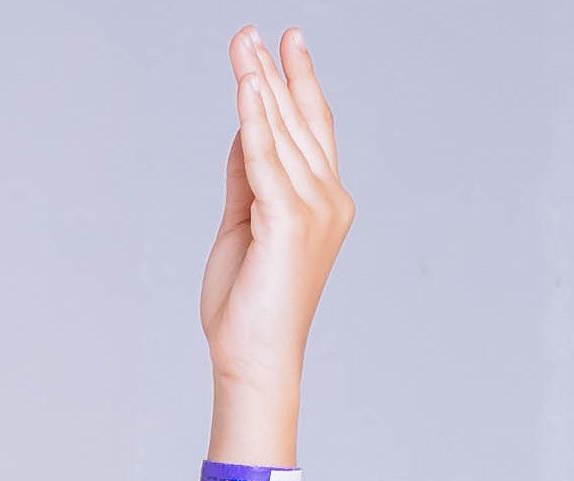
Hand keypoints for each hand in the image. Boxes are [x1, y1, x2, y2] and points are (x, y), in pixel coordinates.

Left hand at [201, 27, 352, 397]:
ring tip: (244, 45)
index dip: (298, 84)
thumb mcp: (244, 223)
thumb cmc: (248, 301)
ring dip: (260, 86)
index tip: (284, 44)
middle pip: (300, 121)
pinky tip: (246, 89)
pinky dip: (256, 121)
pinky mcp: (289, 221)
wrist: (252, 355)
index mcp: (322, 201)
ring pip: (284, 133)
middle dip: (274, 73)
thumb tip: (244, 131)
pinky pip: (267, 160)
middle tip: (253, 31)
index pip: (313, 129)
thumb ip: (246, 177)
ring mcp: (315, 209)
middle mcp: (329, 199)